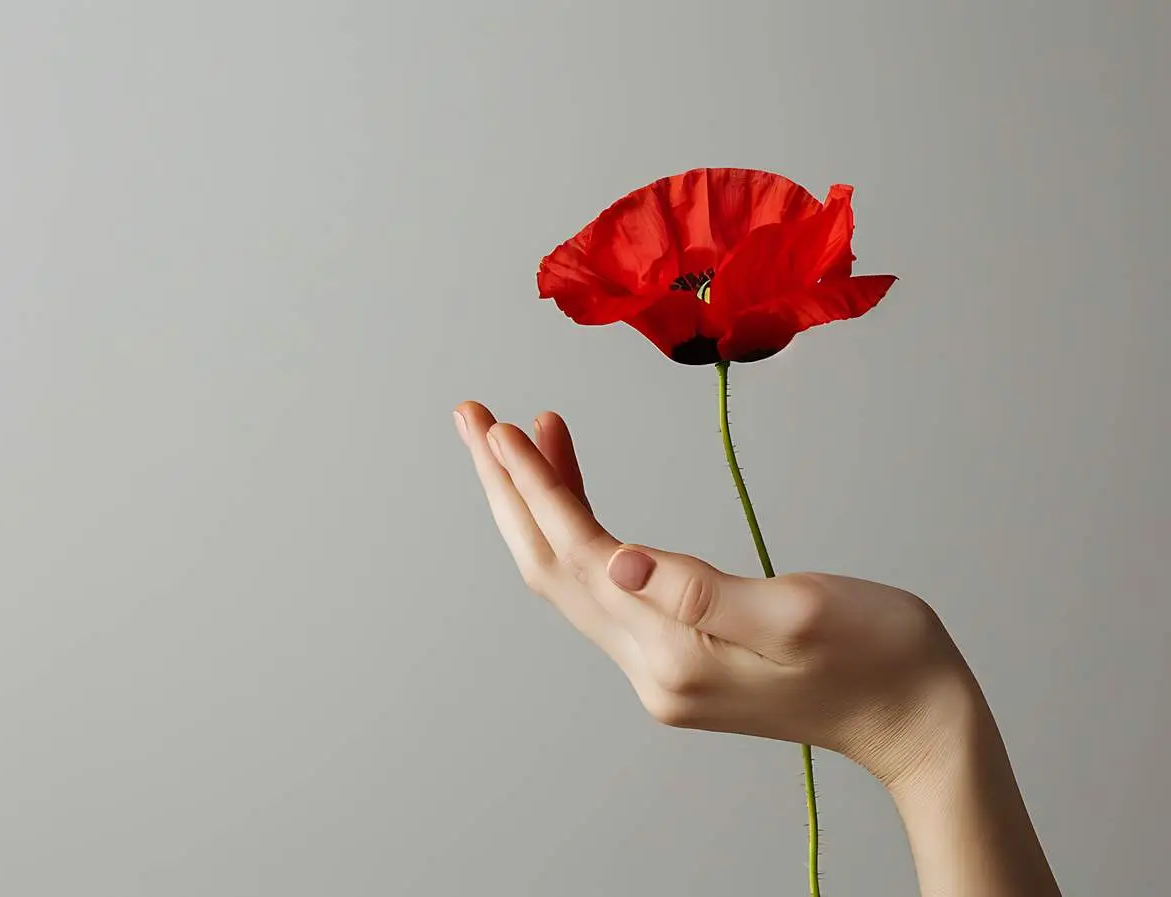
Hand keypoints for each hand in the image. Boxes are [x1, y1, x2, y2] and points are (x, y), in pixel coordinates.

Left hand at [452, 401, 975, 785]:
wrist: (918, 721)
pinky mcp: (676, 658)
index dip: (537, 487)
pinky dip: (585, 529)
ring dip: (543, 503)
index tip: (500, 428)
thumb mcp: (802, 612)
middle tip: (472, 417)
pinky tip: (583, 488)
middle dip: (508, 488)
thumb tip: (620, 561)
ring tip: (523, 431)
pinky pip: (605, 586)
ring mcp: (659, 668)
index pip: (579, 555)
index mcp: (675, 652)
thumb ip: (704, 592)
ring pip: (572, 575)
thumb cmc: (882, 656)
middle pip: (551, 565)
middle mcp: (651, 668)